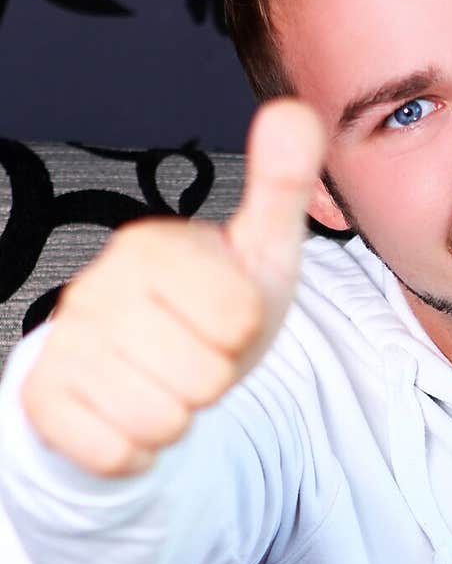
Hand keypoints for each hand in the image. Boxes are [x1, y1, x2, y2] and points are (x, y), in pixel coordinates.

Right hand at [20, 99, 325, 476]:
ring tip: (166, 385)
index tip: (225, 320)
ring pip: (162, 421)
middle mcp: (97, 288)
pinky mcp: (45, 400)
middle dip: (212, 381)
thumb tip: (295, 110)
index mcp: (153, 247)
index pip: (238, 316)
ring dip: (178, 417)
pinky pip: (117, 453)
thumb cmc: (214, 312)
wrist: (149, 371)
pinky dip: (137, 451)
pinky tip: (131, 416)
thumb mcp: (260, 251)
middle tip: (194, 357)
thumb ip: (282, 186)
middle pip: (202, 377)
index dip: (244, 332)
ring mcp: (65, 344)